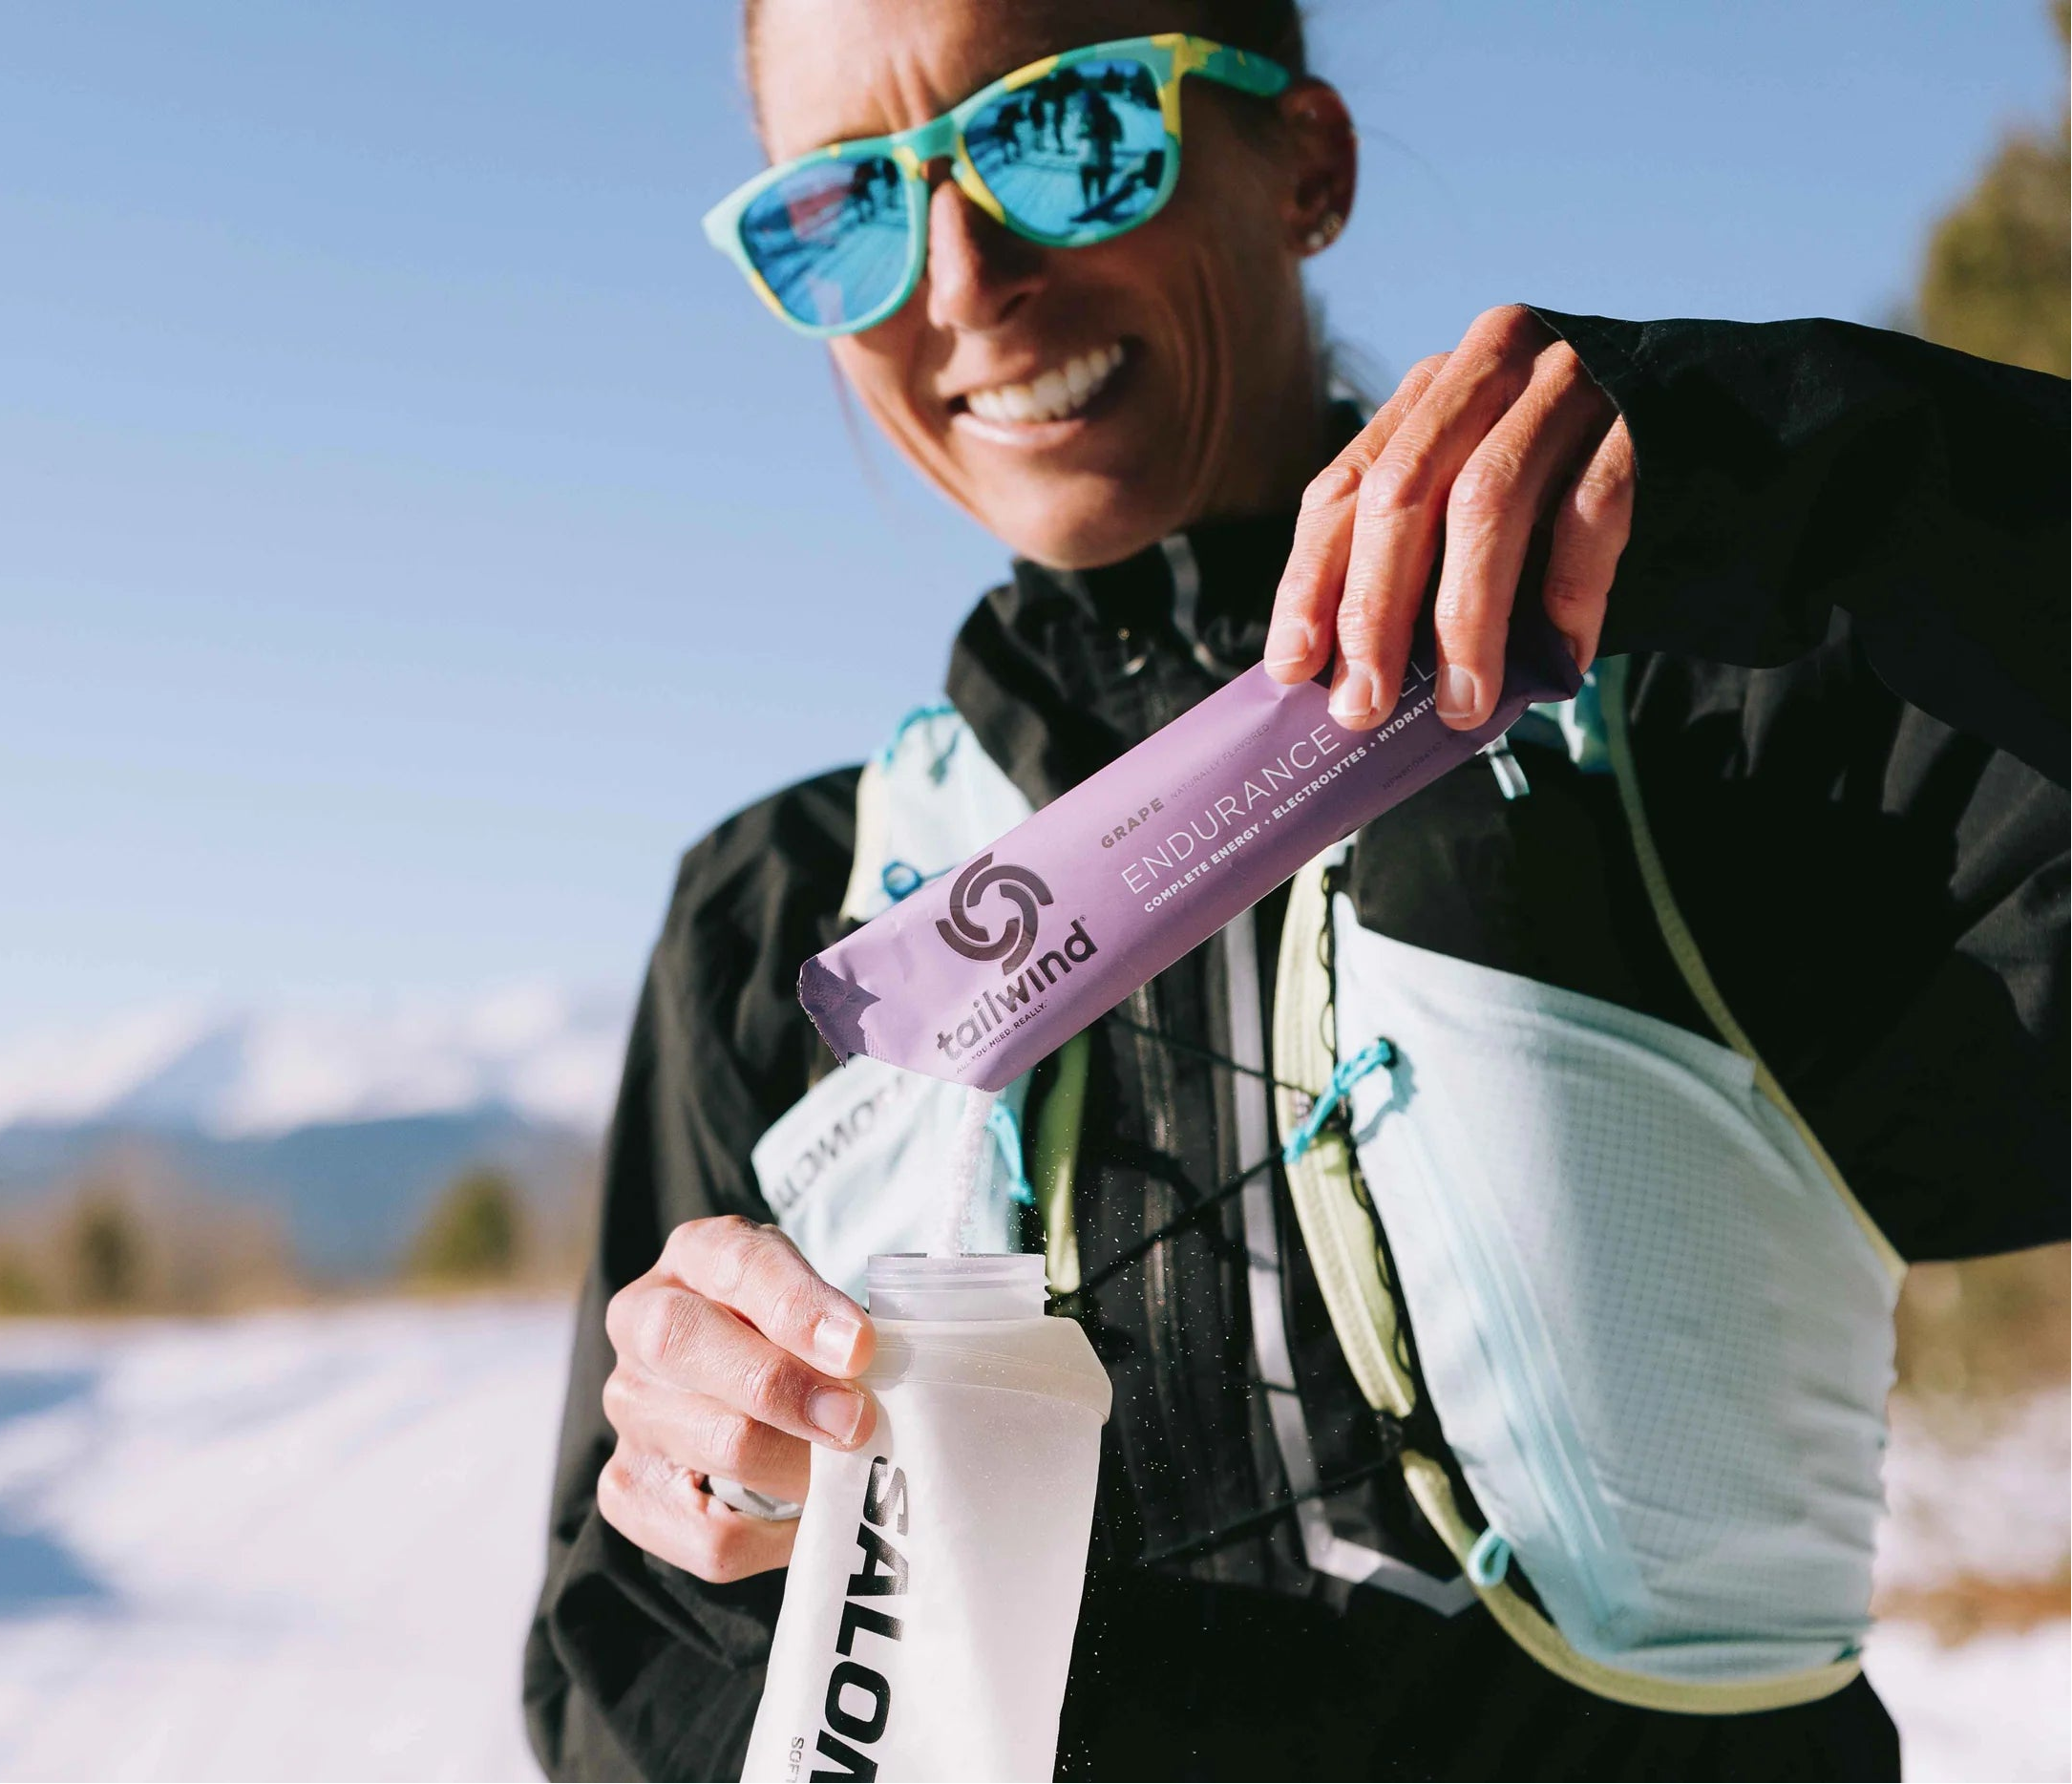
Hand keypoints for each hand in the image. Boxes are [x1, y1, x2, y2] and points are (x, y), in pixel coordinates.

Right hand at [599, 1216, 874, 1581]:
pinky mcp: (629, 1488)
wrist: (744, 1390)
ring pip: (712, 1442)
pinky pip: (707, 1533)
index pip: (736, 1264)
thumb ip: (838, 1328)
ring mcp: (630, 1407)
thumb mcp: (815, 1303)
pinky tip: (806, 1518)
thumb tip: (877, 1371)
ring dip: (795, 1466)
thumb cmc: (796, 1339)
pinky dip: (772, 1537)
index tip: (859, 1347)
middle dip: (784, 1388)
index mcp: (697, 1255)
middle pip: (688, 1344)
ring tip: (848, 1472)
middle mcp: (642, 1321)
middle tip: (856, 1420)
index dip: (797, 1307)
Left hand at [1265, 304, 1633, 728]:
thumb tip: (1353, 680)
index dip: (1310, 581)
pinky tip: (1561, 661)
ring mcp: (1569, 384)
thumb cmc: (1573, 489)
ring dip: (1465, 621)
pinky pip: (1592, 515)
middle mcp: (1489, 366)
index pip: (1344, 486)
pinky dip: (1569, 598)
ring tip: (1462, 707)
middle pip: (1403, 491)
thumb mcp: (1482, 498)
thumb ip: (1424, 560)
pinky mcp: (1644, 418)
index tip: (1293, 666)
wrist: (1727, 422)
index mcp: (1430, 390)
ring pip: (1488, 503)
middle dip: (1374, 612)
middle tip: (1363, 705)